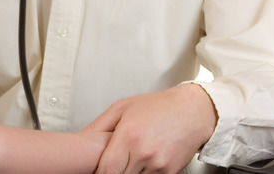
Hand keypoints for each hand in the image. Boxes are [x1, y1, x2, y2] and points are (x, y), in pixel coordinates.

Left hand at [84, 84, 216, 173]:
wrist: (193, 111)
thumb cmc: (157, 106)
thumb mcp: (122, 108)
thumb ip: (98, 126)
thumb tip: (79, 139)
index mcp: (129, 136)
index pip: (107, 169)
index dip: (98, 173)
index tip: (94, 170)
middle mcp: (144, 153)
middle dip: (112, 171)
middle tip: (110, 163)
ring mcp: (158, 165)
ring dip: (127, 172)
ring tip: (128, 158)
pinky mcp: (170, 172)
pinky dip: (142, 173)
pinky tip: (141, 161)